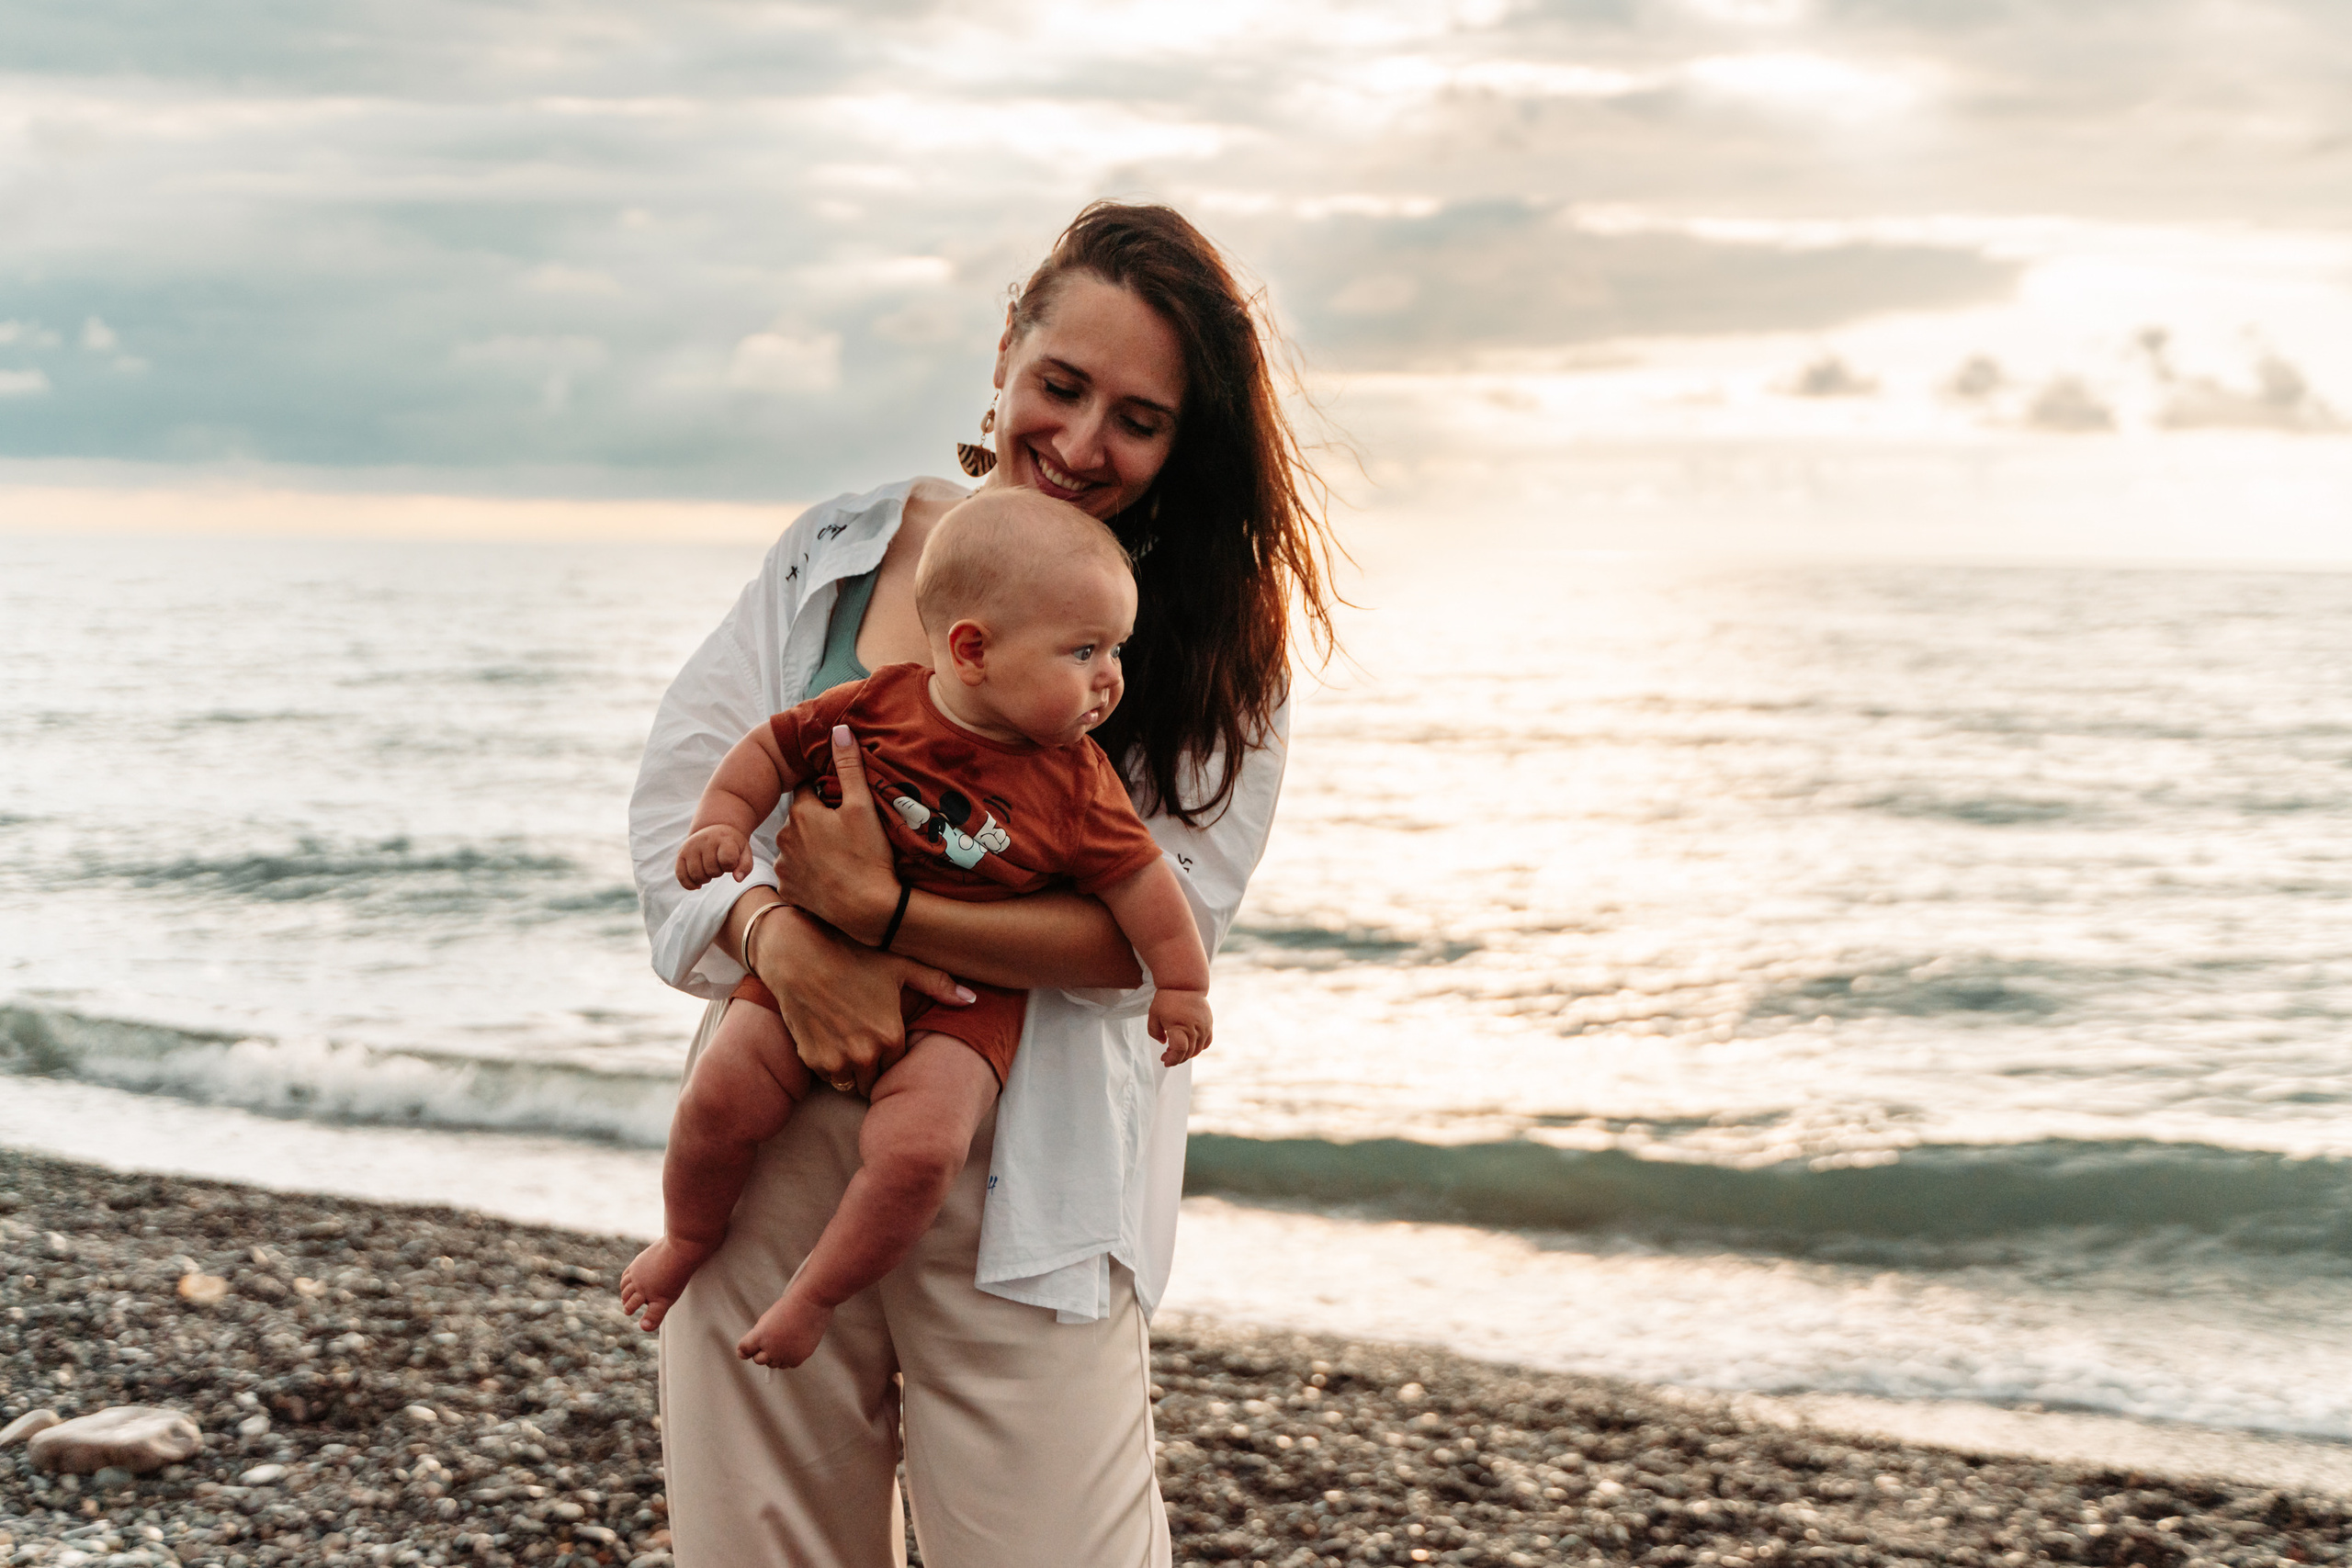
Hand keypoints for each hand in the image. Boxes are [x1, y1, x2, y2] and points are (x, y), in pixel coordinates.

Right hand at [677, 825, 751, 888]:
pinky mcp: (681, 854)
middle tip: (719, 865)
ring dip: (705, 879)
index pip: (727, 860)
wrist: (714, 829)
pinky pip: (681, 876)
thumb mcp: (744, 852)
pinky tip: (698, 884)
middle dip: (718, 873)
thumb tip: (737, 879)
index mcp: (723, 838)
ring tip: (710, 870)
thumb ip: (745, 866)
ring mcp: (690, 846)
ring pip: (696, 875)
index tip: (731, 861)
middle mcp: (704, 840)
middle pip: (711, 870)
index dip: (730, 866)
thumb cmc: (731, 845)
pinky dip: (690, 884)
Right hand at [748, 904, 972, 1096]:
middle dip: (873, 1066)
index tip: (886, 1041)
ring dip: (851, 1069)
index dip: (893, 1054)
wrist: (799, 954)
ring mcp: (835, 1060)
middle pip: (874, 1080)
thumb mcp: (900, 965)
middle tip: (866, 1044)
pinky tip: (828, 1037)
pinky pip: (826, 1075)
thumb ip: (938, 984)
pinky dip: (829, 1063)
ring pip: (850, 1082)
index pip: (900, 1066)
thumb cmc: (853, 955)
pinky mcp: (811, 1059)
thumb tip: (972, 999)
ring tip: (848, 1042)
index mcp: (890, 1037)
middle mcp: (864, 1055)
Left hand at [771, 724, 901, 942]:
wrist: (868, 909)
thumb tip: (839, 729)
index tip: (842, 803)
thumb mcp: (862, 807)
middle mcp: (784, 836)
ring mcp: (784, 866)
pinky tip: (830, 876)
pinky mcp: (787, 890)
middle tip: (846, 832)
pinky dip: (808, 873)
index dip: (826, 794)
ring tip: (840, 856)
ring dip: (811, 847)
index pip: (807, 789)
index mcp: (801, 812)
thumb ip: (849, 766)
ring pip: (796, 846)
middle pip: (800, 818)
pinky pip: (796, 874)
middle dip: (817, 820)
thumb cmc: (867, 856)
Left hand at [1149, 988, 1212, 1066]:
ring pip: (1197, 1050)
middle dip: (1176, 1058)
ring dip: (1186, 1054)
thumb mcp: (1153, 1015)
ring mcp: (1204, 1028)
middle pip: (1187, 1053)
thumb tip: (1165, 1043)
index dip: (1172, 1059)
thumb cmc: (1167, 999)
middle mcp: (1194, 1029)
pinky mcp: (1209, 1025)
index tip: (1164, 1060)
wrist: (1185, 984)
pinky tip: (1189, 1044)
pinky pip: (1206, 1043)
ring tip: (1175, 1048)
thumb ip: (1155, 1033)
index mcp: (1179, 1026)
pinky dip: (1198, 1048)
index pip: (1179, 1051)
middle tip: (1166, 1055)